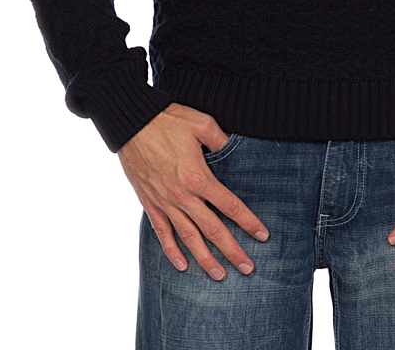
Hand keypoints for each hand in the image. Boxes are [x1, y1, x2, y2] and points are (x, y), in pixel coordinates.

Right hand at [117, 102, 269, 279]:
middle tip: (248, 268)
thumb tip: (235, 148)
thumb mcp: (202, 123)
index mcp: (199, 177)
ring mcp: (164, 202)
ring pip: (188, 238)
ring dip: (205, 259)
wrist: (131, 122)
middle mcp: (182, 195)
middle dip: (232, 251)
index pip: (230, 205)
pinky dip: (172, 251)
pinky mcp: (149, 202)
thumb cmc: (168, 119)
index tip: (262, 235)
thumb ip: (221, 140)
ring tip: (219, 275)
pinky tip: (182, 265)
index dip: (248, 221)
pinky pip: (162, 232)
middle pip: (212, 230)